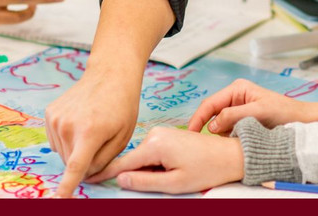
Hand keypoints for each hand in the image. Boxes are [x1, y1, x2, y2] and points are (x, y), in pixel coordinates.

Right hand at [45, 65, 141, 197]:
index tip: (58, 200)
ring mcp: (56, 118)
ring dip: (75, 150)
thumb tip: (86, 178)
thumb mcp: (121, 138)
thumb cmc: (121, 106)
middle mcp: (67, 125)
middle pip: (70, 162)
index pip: (75, 167)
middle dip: (84, 161)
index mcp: (89, 132)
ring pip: (62, 152)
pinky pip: (56, 140)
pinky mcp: (50, 113)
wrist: (109, 75)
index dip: (67, 186)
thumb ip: (104, 162)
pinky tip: (80, 124)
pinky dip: (67, 140)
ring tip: (91, 129)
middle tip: (100, 142)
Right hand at [88, 127, 242, 193]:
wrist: (230, 154)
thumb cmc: (206, 170)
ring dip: (145, 171)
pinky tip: (171, 170)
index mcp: (154, 145)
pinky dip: (152, 164)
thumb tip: (120, 180)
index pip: (121, 163)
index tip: (87, 178)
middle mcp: (154, 134)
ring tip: (171, 177)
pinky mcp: (166, 134)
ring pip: (141, 158)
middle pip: (131, 161)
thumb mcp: (174, 183)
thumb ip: (145, 182)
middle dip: (133, 176)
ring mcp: (160, 132)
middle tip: (155, 185)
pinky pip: (151, 152)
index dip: (104, 173)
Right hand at [188, 78, 317, 134]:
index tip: (190, 133)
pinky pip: (228, 129)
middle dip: (208, 127)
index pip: (210, 103)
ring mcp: (239, 109)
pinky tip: (233, 142)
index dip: (198, 118)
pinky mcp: (243, 121)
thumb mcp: (258, 112)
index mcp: (237, 89)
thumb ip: (234, 116)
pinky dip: (228, 137)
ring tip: (226, 141)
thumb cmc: (285, 112)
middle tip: (201, 143)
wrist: (304, 121)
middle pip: (212, 113)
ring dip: (220, 134)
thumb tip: (212, 125)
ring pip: (219, 124)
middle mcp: (235, 97)